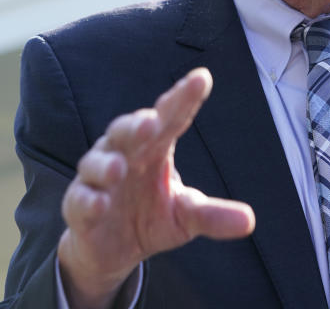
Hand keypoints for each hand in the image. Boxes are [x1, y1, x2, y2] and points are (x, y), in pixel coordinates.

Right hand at [57, 68, 255, 308]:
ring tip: (118, 169)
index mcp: (155, 147)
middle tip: (151, 122)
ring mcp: (98, 178)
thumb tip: (250, 221)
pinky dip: (88, 199)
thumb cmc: (150, 218)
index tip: (202, 78)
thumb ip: (213, 215)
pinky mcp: (79, 206)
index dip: (184, 97)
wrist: (111, 251)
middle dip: (137, 124)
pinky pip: (80, 198)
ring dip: (106, 163)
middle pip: (128, 130)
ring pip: (97, 160)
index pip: (172, 116)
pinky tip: (100, 203)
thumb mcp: (186, 216)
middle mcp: (125, 153)